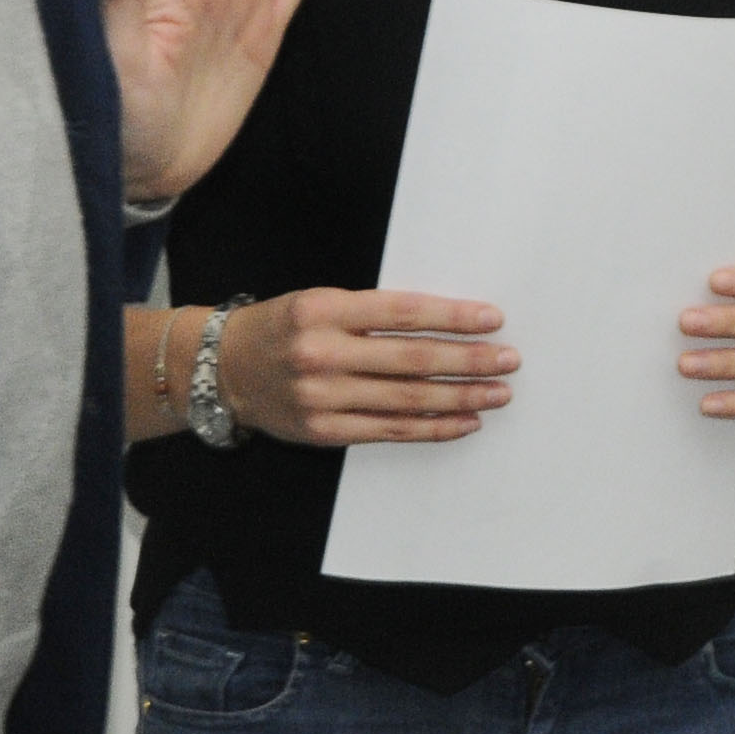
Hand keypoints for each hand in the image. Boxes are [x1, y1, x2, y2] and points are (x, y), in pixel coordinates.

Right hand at [216, 288, 513, 446]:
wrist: (225, 368)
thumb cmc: (286, 327)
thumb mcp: (323, 302)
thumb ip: (375, 313)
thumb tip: (449, 322)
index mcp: (322, 310)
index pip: (402, 313)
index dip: (452, 317)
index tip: (493, 319)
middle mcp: (320, 354)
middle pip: (411, 360)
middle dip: (468, 360)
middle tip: (509, 359)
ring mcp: (320, 397)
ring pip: (407, 400)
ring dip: (461, 397)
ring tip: (498, 392)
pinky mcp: (323, 431)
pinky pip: (390, 431)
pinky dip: (434, 427)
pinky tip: (466, 421)